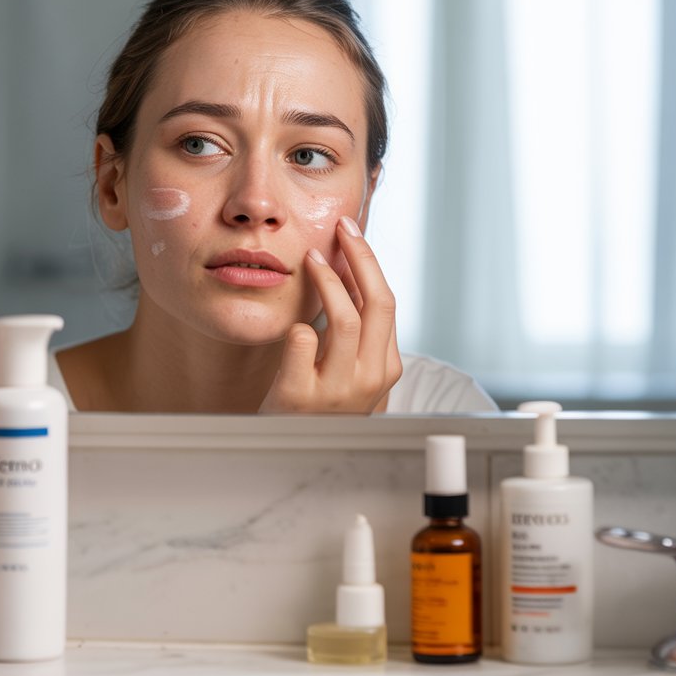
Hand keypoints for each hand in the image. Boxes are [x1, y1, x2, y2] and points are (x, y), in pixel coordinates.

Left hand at [259, 216, 401, 412]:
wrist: (290, 445)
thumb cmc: (317, 400)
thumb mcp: (347, 365)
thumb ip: (354, 325)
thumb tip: (350, 265)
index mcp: (385, 367)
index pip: (386, 302)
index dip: (369, 262)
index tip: (351, 233)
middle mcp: (368, 379)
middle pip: (376, 303)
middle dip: (359, 258)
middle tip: (339, 230)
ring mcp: (335, 389)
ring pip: (344, 319)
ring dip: (326, 281)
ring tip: (310, 259)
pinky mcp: (299, 396)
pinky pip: (301, 342)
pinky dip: (297, 326)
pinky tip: (292, 324)